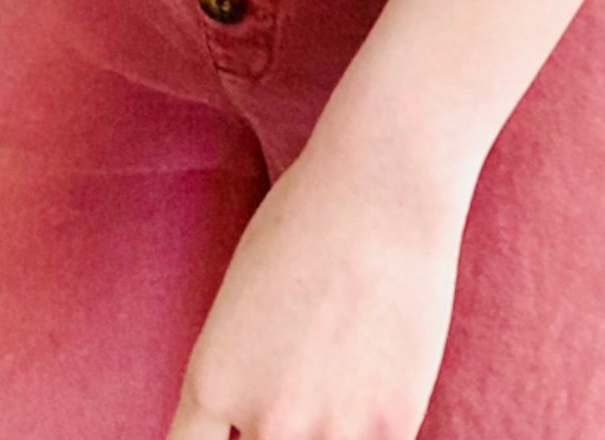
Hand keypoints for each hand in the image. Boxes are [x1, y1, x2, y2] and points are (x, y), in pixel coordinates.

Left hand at [164, 118, 472, 439]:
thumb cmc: (305, 219)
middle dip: (278, 432)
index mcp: (212, 383)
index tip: (239, 429)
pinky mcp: (392, 426)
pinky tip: (379, 388)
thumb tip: (250, 417)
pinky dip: (373, 428)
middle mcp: (265, 421)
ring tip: (339, 390)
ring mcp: (330, 431)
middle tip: (296, 397)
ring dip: (326, 433)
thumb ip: (238, 372)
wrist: (382, 189)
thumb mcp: (239, 299)